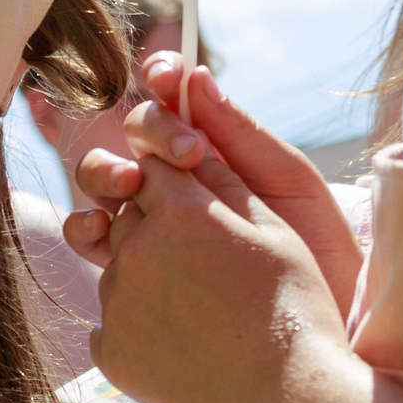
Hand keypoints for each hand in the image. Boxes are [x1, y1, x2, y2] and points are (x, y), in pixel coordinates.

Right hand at [70, 54, 364, 313]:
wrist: (316, 326)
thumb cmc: (318, 252)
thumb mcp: (288, 183)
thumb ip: (239, 133)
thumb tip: (194, 77)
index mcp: (212, 152)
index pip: (172, 100)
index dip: (160, 77)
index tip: (168, 76)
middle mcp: (173, 183)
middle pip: (131, 136)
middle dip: (146, 130)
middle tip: (187, 154)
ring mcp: (147, 225)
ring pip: (100, 182)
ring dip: (105, 172)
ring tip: (132, 187)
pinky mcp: (130, 269)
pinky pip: (88, 239)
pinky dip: (83, 226)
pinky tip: (102, 230)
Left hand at [77, 149, 350, 402]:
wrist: (286, 399)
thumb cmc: (293, 308)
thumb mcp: (274, 230)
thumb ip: (225, 184)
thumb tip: (190, 152)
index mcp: (179, 211)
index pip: (153, 170)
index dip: (174, 186)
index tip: (194, 207)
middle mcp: (136, 250)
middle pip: (126, 219)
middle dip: (155, 230)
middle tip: (203, 265)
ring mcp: (116, 303)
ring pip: (116, 272)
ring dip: (145, 280)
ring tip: (198, 312)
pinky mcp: (109, 351)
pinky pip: (110, 326)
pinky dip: (137, 330)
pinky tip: (180, 344)